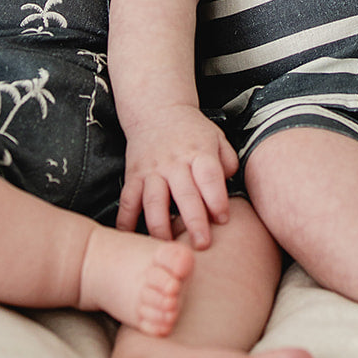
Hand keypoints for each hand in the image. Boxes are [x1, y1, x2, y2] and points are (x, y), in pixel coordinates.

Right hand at [116, 107, 238, 247]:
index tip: (223, 219)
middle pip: (185, 194)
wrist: (157, 109)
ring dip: (160, 227)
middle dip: (194, 222)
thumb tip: (231, 186)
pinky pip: (128, 200)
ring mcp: (152, 170)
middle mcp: (175, 163)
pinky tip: (129, 238)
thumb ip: (228, 161)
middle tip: (202, 246)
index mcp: (199, 153)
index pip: (210, 177)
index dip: (217, 199)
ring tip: (167, 248)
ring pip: (154, 201)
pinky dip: (125, 221)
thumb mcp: (217, 138)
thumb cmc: (192, 131)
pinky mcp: (133, 176)